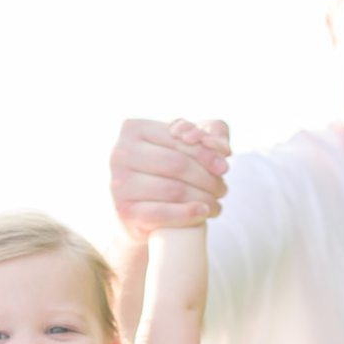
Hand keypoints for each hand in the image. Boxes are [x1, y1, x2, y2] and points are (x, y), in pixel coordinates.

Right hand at [110, 117, 231, 238]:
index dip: (207, 153)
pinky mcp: (124, 212)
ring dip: (204, 198)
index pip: (179, 139)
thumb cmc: (163, 172)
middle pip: (178, 164)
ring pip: (174, 190)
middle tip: (222, 189)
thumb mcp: (183, 145)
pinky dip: (187, 214)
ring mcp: (119, 184)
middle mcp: (120, 153)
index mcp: (133, 129)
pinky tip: (203, 212)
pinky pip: (162, 213)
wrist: (136, 212)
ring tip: (216, 204)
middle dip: (207, 178)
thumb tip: (222, 148)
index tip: (224, 167)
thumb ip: (210, 132)